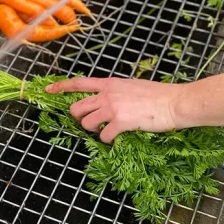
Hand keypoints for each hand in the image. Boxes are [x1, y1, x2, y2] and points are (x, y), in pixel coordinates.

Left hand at [45, 77, 184, 143]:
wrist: (175, 102)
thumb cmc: (158, 95)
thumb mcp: (132, 86)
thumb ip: (115, 91)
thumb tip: (107, 99)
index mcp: (109, 84)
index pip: (79, 83)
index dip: (61, 87)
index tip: (48, 91)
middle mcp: (107, 94)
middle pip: (76, 108)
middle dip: (79, 118)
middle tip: (92, 122)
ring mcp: (113, 108)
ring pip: (86, 123)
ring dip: (93, 130)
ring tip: (106, 130)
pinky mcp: (121, 123)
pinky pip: (103, 136)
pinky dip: (107, 140)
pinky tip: (117, 138)